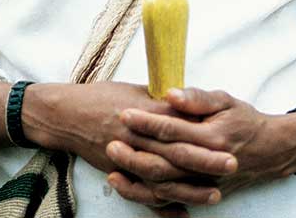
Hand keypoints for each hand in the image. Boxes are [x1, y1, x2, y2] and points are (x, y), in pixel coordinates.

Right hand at [20, 83, 238, 201]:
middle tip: (232, 163)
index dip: (203, 128)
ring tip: (215, 192)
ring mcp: (125, 157)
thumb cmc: (98, 97)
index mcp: (141, 112)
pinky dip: (162, 205)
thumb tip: (186, 103)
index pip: (178, 122)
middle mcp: (135, 136)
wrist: (63, 115)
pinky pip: (142, 193)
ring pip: (162, 177)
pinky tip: (183, 213)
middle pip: (175, 151)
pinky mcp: (117, 172)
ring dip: (189, 188)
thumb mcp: (132, 90)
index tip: (228, 132)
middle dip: (204, 159)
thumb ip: (159, 100)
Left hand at [104, 87, 295, 208]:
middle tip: (110, 139)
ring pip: (165, 185)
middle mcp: (208, 164)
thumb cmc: (245, 120)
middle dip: (135, 151)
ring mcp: (204, 183)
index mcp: (213, 138)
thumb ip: (197, 98)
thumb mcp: (226, 100)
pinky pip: (170, 199)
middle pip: (165, 161)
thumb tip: (170, 93)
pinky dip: (146, 195)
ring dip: (136, 177)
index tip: (124, 113)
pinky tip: (127, 186)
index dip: (147, 122)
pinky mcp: (200, 193)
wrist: (270, 150)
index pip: (173, 130)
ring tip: (112, 164)